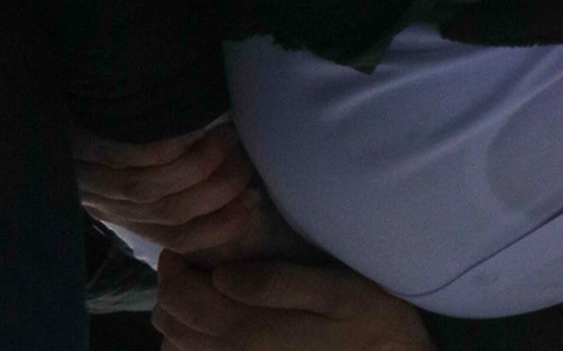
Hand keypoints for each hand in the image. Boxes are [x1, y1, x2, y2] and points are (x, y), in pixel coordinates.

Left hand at [75, 121, 297, 260]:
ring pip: (150, 187)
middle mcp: (108, 201)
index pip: (176, 237)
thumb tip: (241, 191)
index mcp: (127, 213)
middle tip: (246, 162)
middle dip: (218, 191)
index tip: (253, 201)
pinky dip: (168, 147)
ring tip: (229, 138)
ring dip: (200, 166)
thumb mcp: (142, 169)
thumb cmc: (116, 129)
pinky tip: (196, 128)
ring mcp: (91, 176)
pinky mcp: (81, 147)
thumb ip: (178, 184)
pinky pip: (130, 154)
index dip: (220, 225)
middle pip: (168, 212)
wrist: (58, 97)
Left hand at [154, 253, 434, 350]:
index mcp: (252, 330)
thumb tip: (222, 274)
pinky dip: (186, 337)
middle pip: (175, 324)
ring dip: (176, 313)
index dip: (173, 272)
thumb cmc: (366, 315)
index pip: (186, 301)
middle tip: (186, 261)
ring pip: (178, 344)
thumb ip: (279, 282)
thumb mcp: (335, 289)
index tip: (181, 248)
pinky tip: (209, 318)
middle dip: (170, 289)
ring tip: (196, 285)